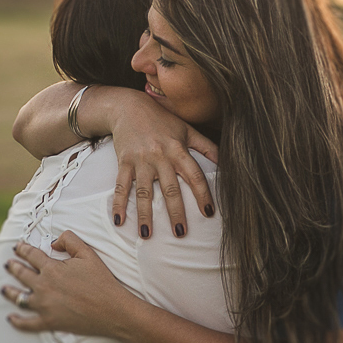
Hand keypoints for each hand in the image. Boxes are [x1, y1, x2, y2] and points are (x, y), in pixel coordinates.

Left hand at [3, 231, 134, 335]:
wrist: (111, 309)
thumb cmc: (101, 280)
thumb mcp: (88, 253)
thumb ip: (69, 240)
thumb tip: (53, 242)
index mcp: (51, 269)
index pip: (31, 255)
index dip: (22, 249)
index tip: (17, 246)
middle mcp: (43, 287)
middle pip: (21, 275)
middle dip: (13, 267)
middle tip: (8, 264)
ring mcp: (44, 306)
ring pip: (19, 298)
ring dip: (9, 292)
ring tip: (3, 289)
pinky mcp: (49, 322)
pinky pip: (27, 323)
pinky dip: (17, 321)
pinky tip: (10, 318)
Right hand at [106, 91, 218, 238]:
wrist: (129, 107)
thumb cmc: (162, 120)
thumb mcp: (187, 129)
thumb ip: (206, 146)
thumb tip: (224, 163)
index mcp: (178, 149)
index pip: (195, 175)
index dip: (203, 194)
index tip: (209, 213)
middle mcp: (160, 156)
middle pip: (170, 188)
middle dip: (175, 211)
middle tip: (180, 232)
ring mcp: (141, 160)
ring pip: (143, 191)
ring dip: (145, 214)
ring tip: (147, 236)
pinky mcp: (124, 161)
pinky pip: (121, 185)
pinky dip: (118, 203)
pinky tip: (118, 221)